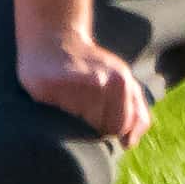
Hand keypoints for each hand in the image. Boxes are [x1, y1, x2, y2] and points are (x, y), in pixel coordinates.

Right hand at [17, 25, 149, 147]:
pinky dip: (53, 112)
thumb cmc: (93, 67)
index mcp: (122, 81)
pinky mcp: (47, 87)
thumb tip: (128, 143)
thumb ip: (137, 113)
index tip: (97, 112)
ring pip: (76, 126)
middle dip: (89, 122)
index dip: (108, 127)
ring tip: (67, 97)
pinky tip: (53, 96)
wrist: (55, 39)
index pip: (119, 128)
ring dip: (70, 118)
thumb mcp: (124, 82)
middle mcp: (100, 82)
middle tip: (80, 102)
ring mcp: (73, 85)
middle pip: (98, 128)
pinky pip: (53, 117)